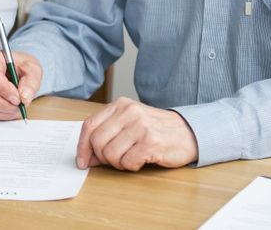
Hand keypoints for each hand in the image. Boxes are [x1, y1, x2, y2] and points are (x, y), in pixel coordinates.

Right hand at [0, 49, 42, 119]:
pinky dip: (4, 114)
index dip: (4, 90)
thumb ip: (31, 82)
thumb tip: (24, 97)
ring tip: (19, 104)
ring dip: (8, 111)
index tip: (18, 98)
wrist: (16, 70)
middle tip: (22, 104)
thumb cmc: (22, 66)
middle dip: (9, 105)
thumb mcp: (33, 68)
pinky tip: (12, 106)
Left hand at [75, 97, 198, 169]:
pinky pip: (127, 162)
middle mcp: (129, 112)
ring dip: (118, 163)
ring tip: (131, 158)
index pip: (89, 125)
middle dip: (101, 158)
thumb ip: (107, 134)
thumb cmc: (155, 130)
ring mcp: (140, 126)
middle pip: (97, 141)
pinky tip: (141, 160)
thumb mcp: (129, 123)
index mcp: (120, 105)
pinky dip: (131, 167)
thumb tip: (86, 156)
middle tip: (114, 161)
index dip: (82, 146)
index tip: (82, 161)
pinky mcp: (151, 142)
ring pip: (110, 154)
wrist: (188, 133)